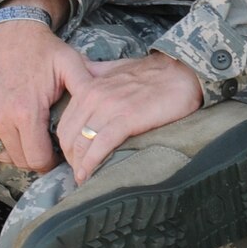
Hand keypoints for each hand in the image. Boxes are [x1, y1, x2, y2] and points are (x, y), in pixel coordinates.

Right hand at [0, 19, 91, 172]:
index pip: (38, 160)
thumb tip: (105, 111)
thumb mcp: (71, 65)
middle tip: (48, 147)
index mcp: (26, 111)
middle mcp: (0, 118)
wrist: (10, 31)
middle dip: (36, 158)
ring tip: (32, 137)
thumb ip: (87, 88)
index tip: (60, 153)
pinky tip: (14, 129)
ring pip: (1, 154)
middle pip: (20, 161)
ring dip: (17, 151)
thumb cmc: (44, 50)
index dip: (52, 161)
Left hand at [56, 51, 205, 182]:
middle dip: (71, 159)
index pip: (64, 124)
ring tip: (85, 178)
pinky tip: (89, 175)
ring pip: (82, 142)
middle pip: (69, 136)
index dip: (66, 147)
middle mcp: (94, 95)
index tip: (76, 159)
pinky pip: (101, 145)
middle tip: (81, 172)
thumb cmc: (152, 73)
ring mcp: (110, 107)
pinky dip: (91, 163)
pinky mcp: (128, 118)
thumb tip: (79, 83)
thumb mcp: (115, 68)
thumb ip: (94, 75)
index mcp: (88, 86)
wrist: (182, 72)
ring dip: (80, 165)